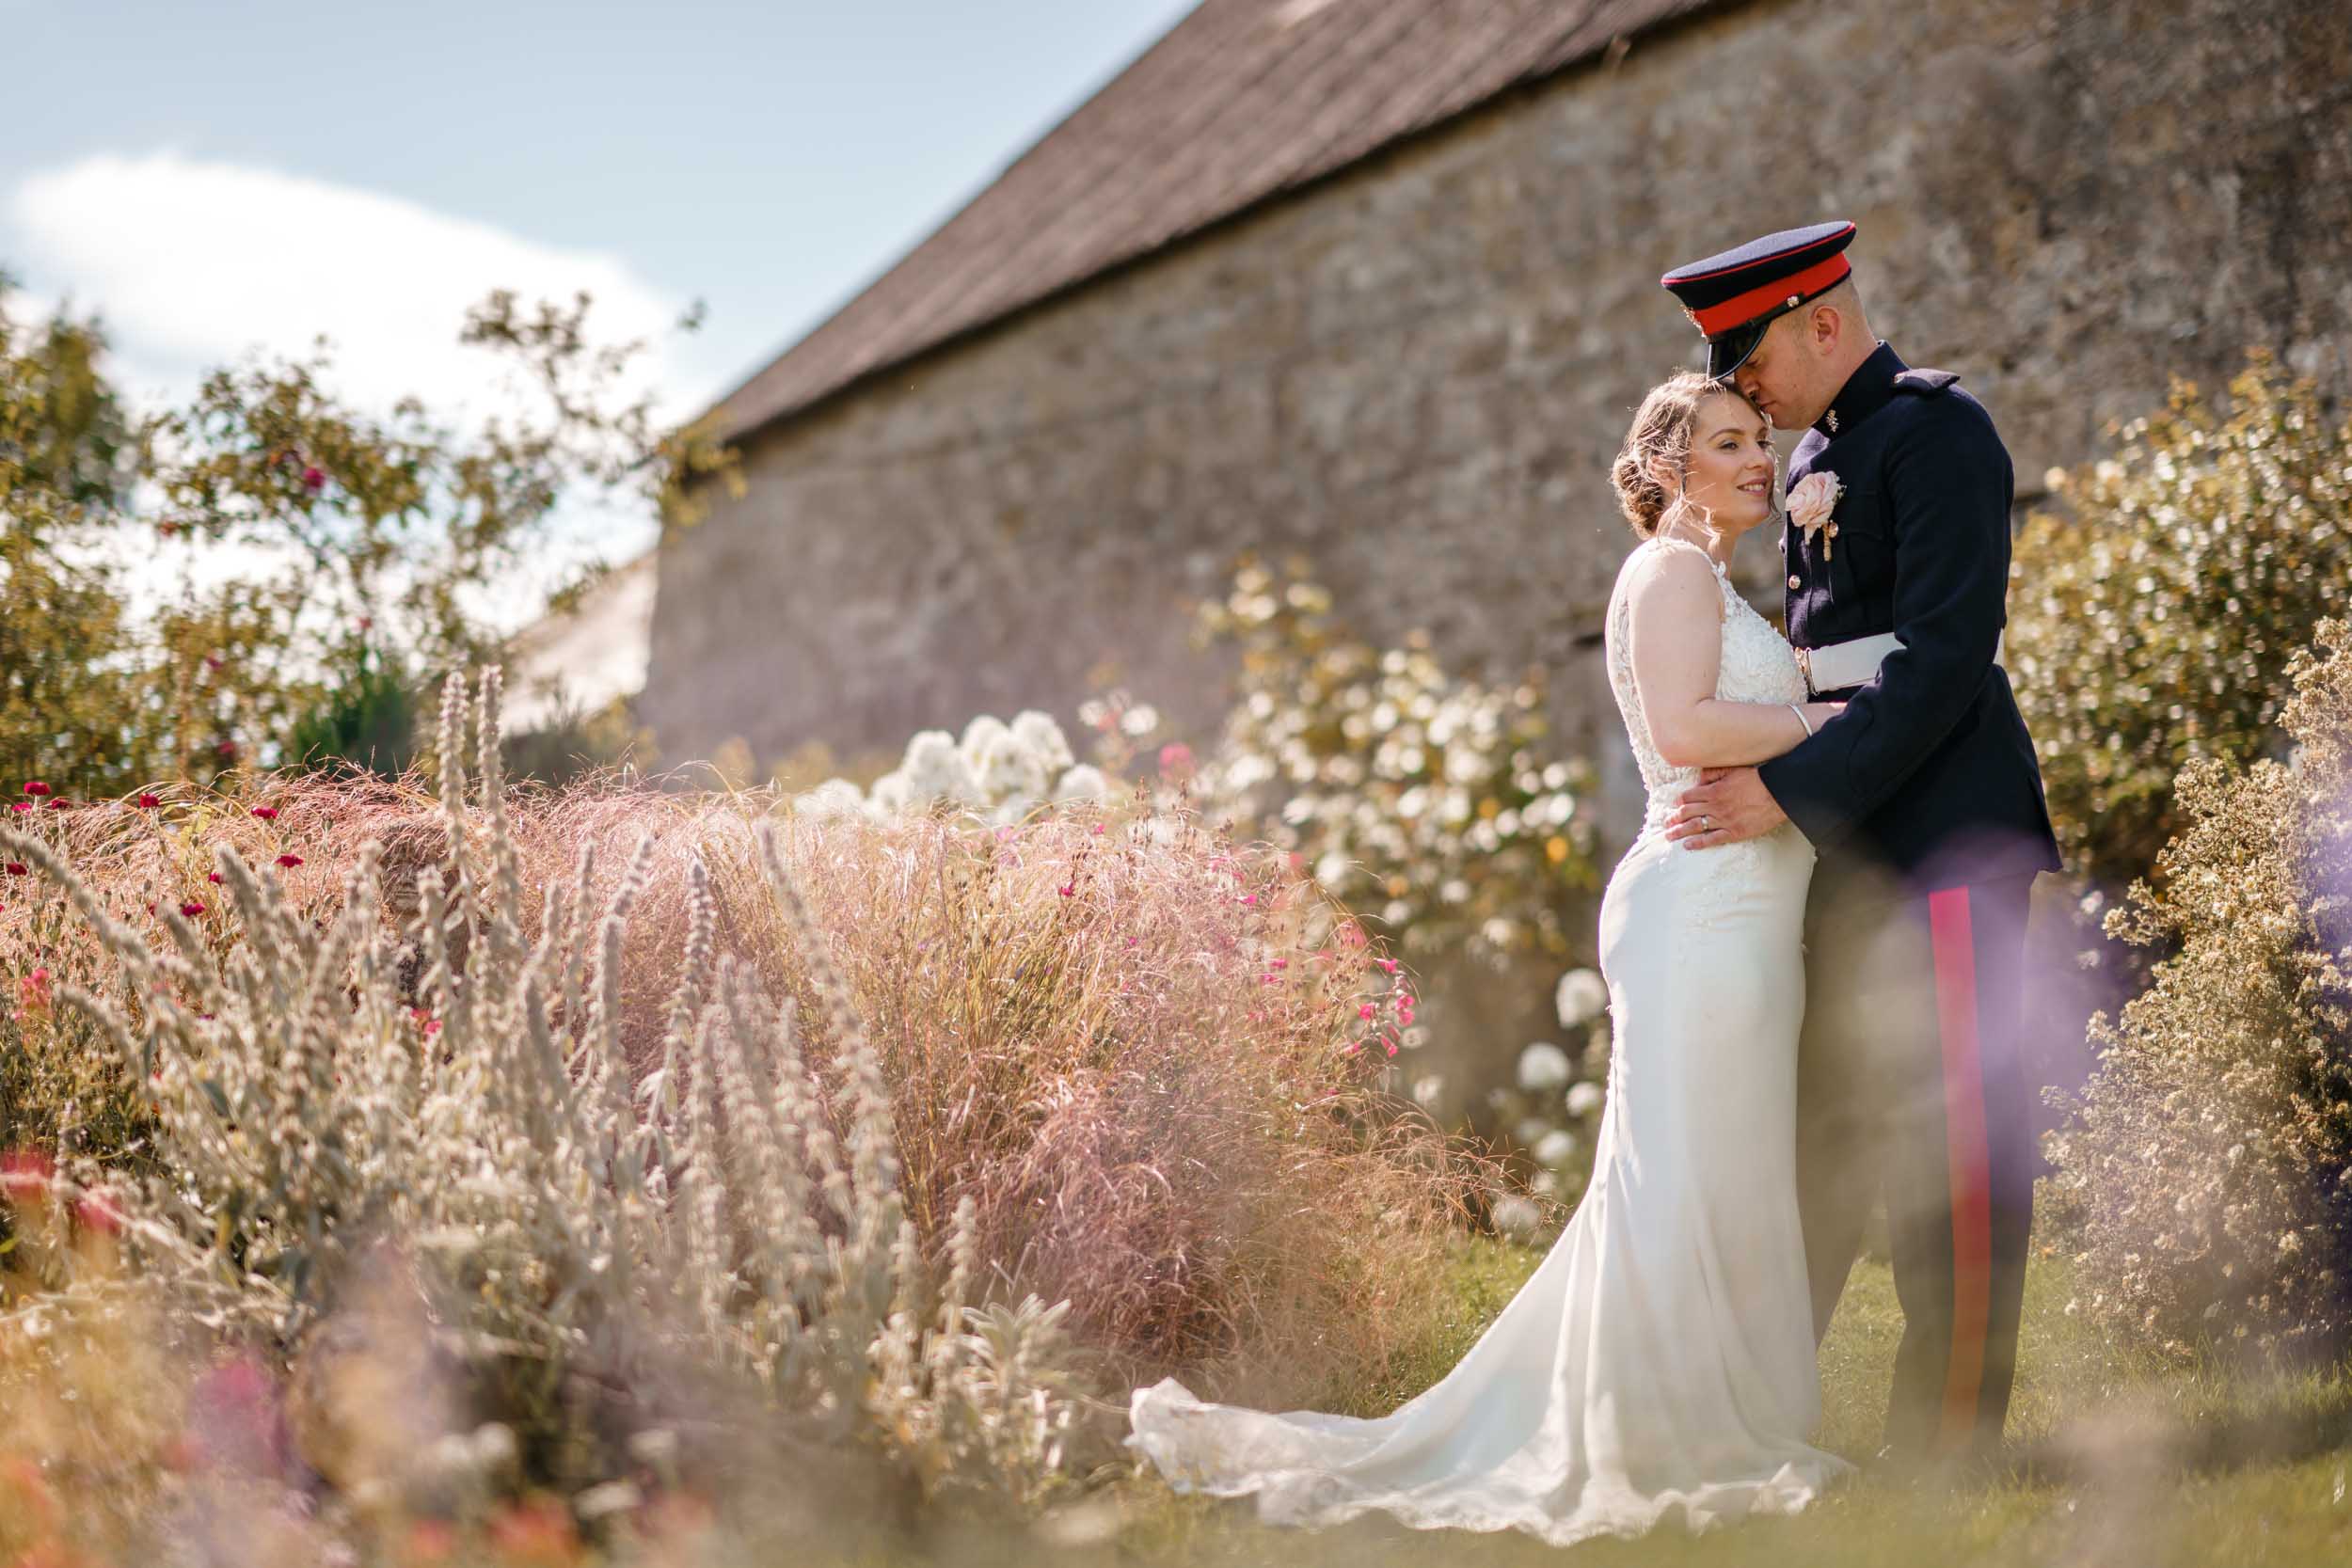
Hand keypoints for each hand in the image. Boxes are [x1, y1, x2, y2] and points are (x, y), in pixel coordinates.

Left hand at [1663, 767, 1787, 849]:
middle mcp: (1715, 806)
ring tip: (1669, 836)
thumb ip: (1713, 773)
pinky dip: (1698, 843)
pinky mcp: (1734, 832)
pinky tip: (1687, 845)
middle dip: (1674, 818)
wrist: (1778, 794)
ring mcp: (1723, 820)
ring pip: (1696, 827)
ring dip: (1679, 831)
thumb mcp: (1733, 770)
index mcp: (1713, 790)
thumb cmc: (1757, 779)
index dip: (1679, 801)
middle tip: (1666, 823)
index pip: (1689, 796)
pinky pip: (1712, 839)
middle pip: (1688, 813)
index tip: (1674, 805)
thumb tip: (1699, 780)